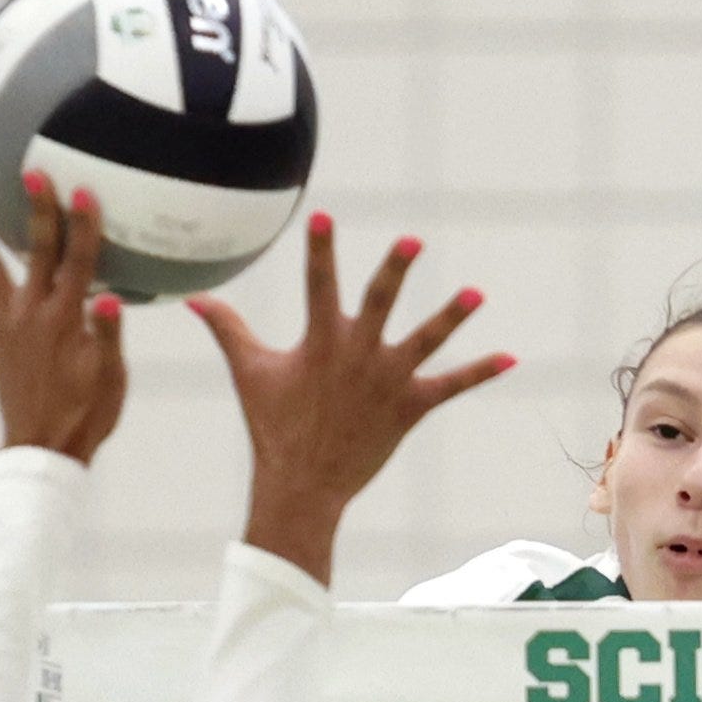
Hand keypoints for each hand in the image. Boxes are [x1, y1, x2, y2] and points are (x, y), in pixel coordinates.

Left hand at [0, 176, 126, 464]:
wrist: (43, 449)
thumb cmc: (86, 414)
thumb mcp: (110, 377)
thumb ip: (109, 334)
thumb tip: (113, 296)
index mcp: (67, 320)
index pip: (79, 262)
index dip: (82, 225)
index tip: (83, 191)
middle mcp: (32, 313)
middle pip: (35, 250)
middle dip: (36, 210)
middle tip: (30, 174)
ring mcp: (7, 322)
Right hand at [190, 212, 513, 581]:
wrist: (303, 486)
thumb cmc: (273, 428)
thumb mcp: (249, 373)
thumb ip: (226, 329)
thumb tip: (190, 300)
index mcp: (320, 342)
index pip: (318, 284)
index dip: (320, 249)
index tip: (323, 215)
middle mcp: (357, 355)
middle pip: (378, 303)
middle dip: (394, 271)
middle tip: (412, 241)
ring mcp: (387, 381)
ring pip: (425, 341)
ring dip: (452, 317)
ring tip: (476, 294)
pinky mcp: (410, 408)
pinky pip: (451, 386)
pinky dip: (481, 372)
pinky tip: (511, 358)